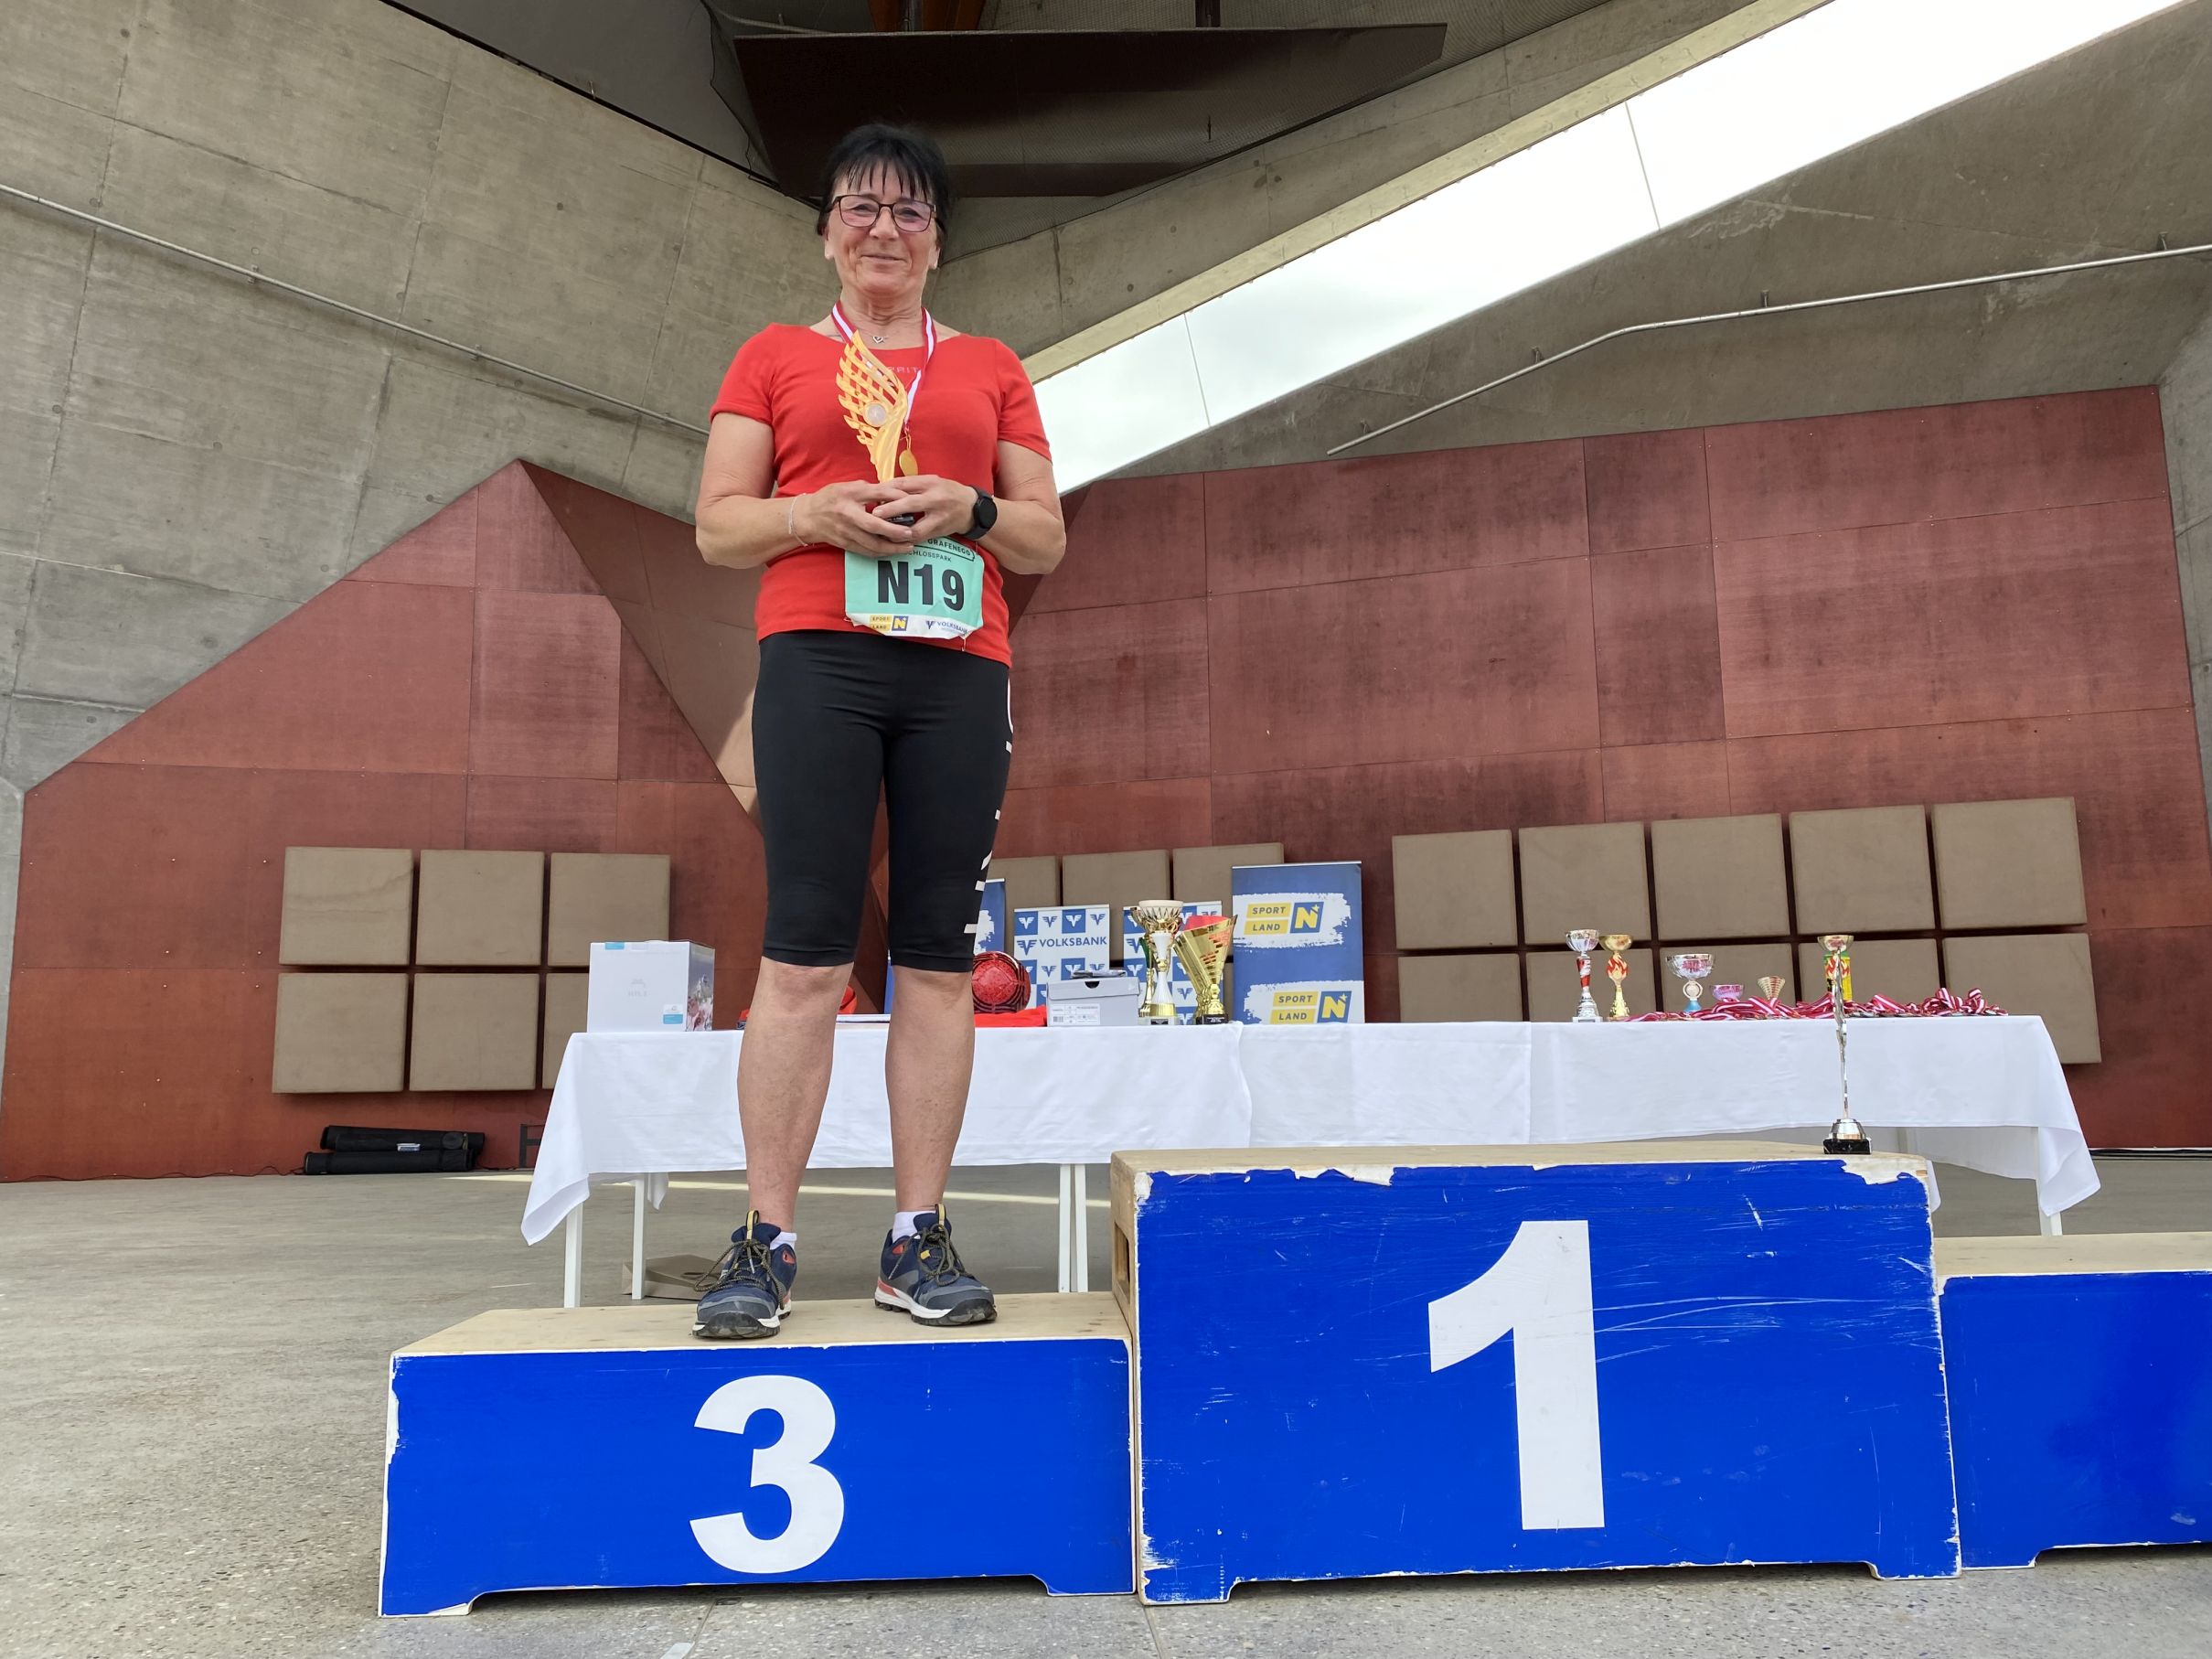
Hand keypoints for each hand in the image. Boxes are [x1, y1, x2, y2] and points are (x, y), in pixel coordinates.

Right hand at [798, 481, 914, 555]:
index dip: (895, 497)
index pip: (877, 494)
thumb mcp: (848, 487)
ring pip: (872, 544)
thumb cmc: (830, 498)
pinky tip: (893, 551)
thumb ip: (869, 489)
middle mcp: (848, 514)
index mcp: (849, 495)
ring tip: (908, 546)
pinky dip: (881, 553)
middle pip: (875, 525)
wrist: (808, 517)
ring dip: (892, 547)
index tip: (910, 501)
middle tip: (911, 533)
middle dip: (895, 531)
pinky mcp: (846, 544)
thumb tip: (894, 492)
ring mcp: (846, 531)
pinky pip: (866, 551)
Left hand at [869, 474, 976, 542]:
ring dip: (897, 532)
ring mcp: (938, 518)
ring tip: (882, 532)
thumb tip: (885, 488)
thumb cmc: (947, 491)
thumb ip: (911, 484)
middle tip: (875, 514)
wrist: (971, 508)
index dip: (889, 488)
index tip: (874, 493)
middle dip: (892, 509)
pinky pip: (919, 538)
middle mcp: (936, 500)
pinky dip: (906, 540)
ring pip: (916, 528)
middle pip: (911, 503)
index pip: (907, 483)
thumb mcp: (932, 481)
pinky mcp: (938, 532)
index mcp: (932, 484)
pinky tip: (894, 540)